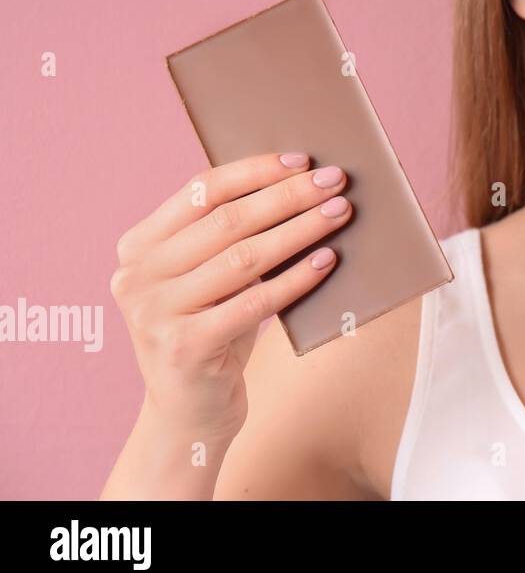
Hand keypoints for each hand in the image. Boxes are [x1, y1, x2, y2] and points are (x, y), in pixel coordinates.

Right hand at [110, 153, 352, 442]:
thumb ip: (230, 236)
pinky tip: (329, 261)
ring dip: (299, 230)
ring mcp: (154, 314)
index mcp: (138, 246)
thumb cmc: (212, 330)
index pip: (201, 191)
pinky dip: (296, 279)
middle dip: (288, 196)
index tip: (302, 159)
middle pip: (226, 221)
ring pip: (243, 258)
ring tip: (340, 214)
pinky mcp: (184, 348)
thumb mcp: (209, 279)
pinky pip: (254, 303)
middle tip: (335, 180)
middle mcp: (136, 276)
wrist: (189, 413)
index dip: (255, 171)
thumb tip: (301, 182)